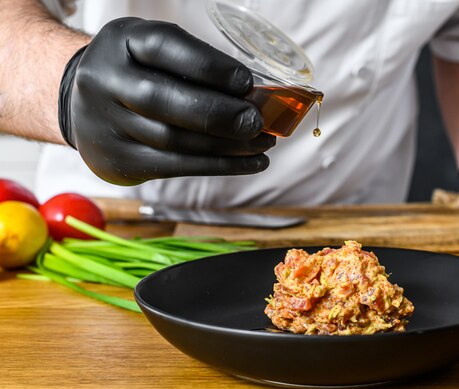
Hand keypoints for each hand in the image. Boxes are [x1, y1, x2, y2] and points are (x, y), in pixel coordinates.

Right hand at [58, 17, 274, 185]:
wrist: (84, 105)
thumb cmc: (138, 73)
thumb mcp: (155, 53)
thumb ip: (196, 65)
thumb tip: (256, 95)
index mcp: (120, 41)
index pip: (163, 47)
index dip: (209, 65)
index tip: (246, 82)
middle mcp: (104, 79)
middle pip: (162, 100)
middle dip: (218, 113)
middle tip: (256, 122)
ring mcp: (105, 123)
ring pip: (172, 140)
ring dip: (226, 145)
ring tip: (262, 143)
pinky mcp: (118, 160)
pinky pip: (175, 166)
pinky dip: (219, 166)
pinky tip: (250, 162)